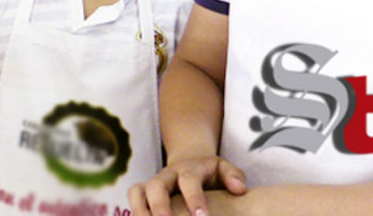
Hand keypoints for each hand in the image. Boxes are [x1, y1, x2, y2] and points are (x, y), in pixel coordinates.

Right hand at [128, 156, 246, 215]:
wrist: (189, 162)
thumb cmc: (210, 172)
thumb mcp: (224, 168)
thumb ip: (234, 176)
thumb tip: (239, 190)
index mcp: (188, 169)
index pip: (189, 181)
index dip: (194, 199)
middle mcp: (166, 175)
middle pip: (156, 186)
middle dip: (160, 207)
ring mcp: (152, 184)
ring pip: (137, 192)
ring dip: (140, 212)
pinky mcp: (143, 194)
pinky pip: (133, 201)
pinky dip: (135, 214)